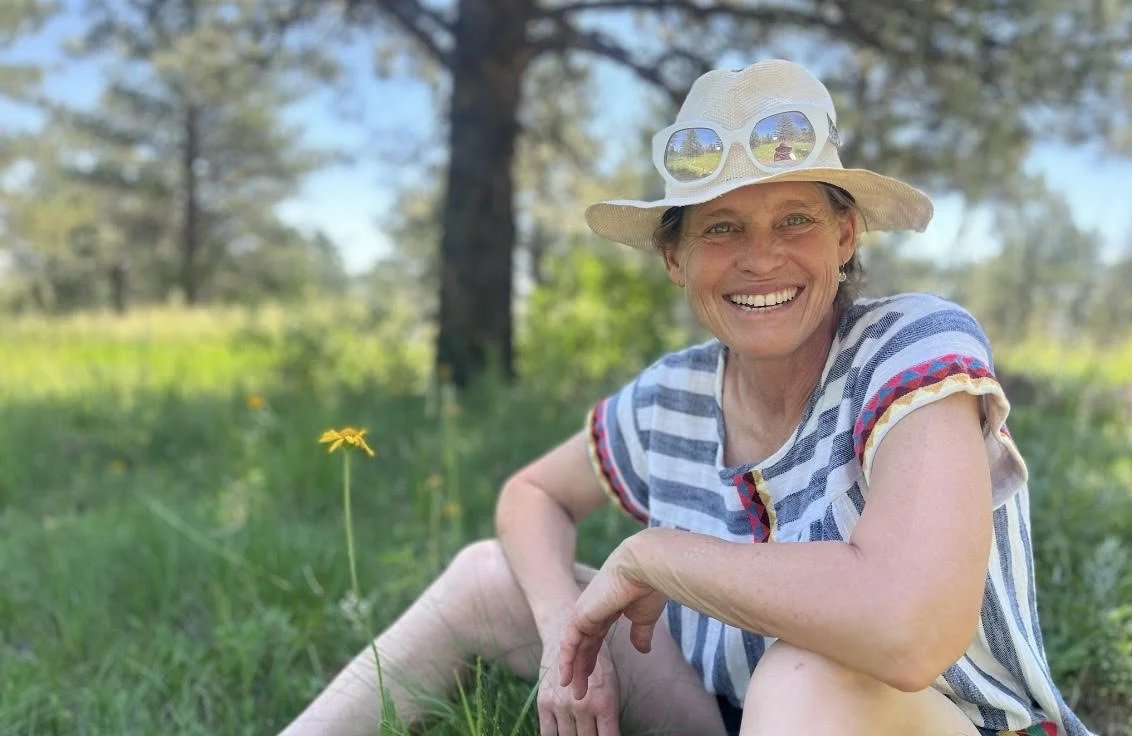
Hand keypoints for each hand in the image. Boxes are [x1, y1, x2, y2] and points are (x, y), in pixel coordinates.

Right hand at [538, 625, 620, 735]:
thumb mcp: (611, 685)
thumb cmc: (594, 663)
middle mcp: (583, 706)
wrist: (567, 636)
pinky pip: (547, 733)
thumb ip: (609, 714)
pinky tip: (562, 733)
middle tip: (591, 734)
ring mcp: (561, 705)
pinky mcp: (544, 703)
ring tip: (578, 732)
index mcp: (605, 703)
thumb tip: (608, 735)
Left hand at [558, 543, 667, 699]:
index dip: (594, 658)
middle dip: (582, 669)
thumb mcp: (643, 617)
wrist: (643, 568)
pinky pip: (569, 643)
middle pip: (584, 645)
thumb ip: (640, 634)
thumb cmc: (648, 588)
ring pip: (575, 647)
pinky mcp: (580, 616)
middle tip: (581, 693)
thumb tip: (643, 650)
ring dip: (573, 670)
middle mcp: (594, 610)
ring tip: (574, 694)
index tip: (595, 678)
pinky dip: (566, 661)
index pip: (597, 638)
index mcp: (610, 608)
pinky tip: (565, 678)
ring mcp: (585, 612)